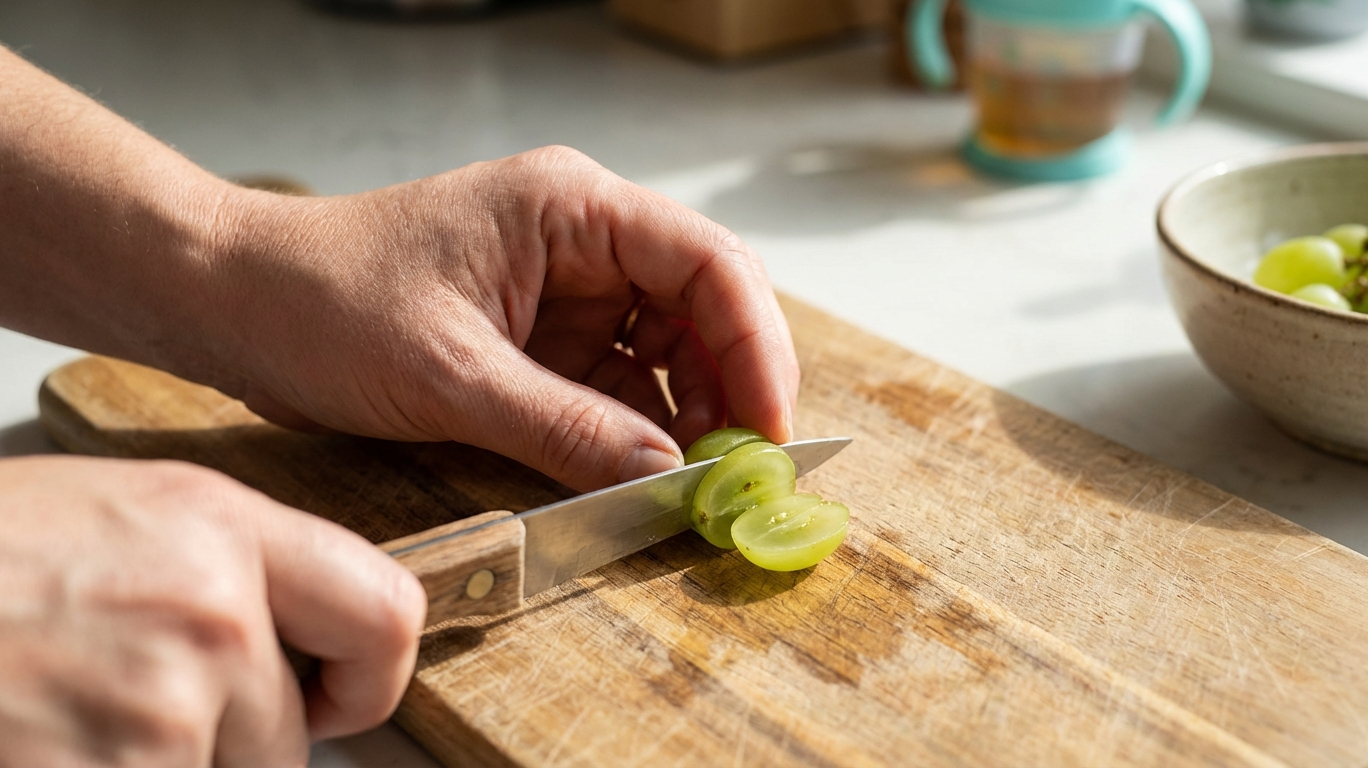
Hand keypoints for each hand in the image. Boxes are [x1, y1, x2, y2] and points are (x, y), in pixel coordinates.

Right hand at [0, 457, 425, 765]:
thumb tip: (277, 648)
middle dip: (214, 753)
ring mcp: (159, 717)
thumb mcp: (109, 520)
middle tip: (118, 713)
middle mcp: (211, 619)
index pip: (385, 613)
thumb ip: (215, 577)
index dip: (368, 676)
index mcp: (217, 531)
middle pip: (285, 743)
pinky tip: (47, 743)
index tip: (332, 700)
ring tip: (63, 719)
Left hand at [203, 146, 798, 491]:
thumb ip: (566, 428)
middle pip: (704, 307)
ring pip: (669, 352)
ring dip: (688, 417)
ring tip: (693, 485)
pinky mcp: (543, 340)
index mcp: (572, 207)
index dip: (756, 345)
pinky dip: (639, 431)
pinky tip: (645, 475)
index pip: (708, 261)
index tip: (768, 429)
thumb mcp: (450, 374)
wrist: (235, 305)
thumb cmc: (323, 301)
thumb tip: (667, 479)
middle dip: (730, 389)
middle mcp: (584, 240)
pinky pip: (618, 385)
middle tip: (739, 474)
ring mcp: (567, 291)